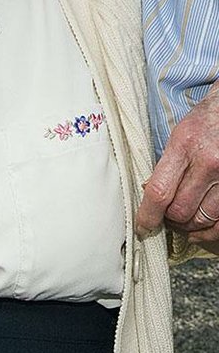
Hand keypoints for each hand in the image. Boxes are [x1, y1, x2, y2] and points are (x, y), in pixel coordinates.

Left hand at [136, 81, 218, 252]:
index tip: (142, 226)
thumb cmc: (205, 121)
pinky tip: (201, 229)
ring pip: (202, 220)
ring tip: (182, 221)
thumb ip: (167, 165)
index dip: (147, 214)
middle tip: (164, 218)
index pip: (159, 191)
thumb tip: (150, 196)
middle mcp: (208, 163)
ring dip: (189, 227)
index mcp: (185, 145)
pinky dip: (210, 231)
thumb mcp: (180, 134)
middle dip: (169, 220)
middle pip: (181, 210)